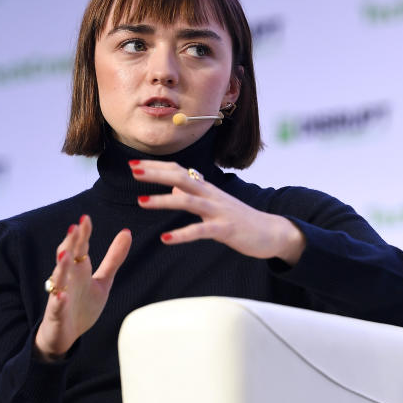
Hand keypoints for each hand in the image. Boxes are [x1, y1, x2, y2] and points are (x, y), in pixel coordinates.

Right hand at [35, 215, 130, 361]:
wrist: (66, 334)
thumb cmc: (83, 304)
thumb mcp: (103, 280)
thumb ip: (113, 258)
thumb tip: (127, 232)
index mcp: (78, 269)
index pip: (79, 247)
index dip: (83, 234)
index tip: (86, 218)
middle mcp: (68, 279)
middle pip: (66, 257)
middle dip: (70, 243)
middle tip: (74, 228)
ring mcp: (60, 295)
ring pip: (58, 278)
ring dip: (61, 267)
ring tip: (64, 255)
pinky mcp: (56, 314)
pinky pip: (56, 306)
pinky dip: (58, 301)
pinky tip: (62, 296)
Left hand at [130, 160, 305, 264]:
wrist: (271, 232)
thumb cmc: (240, 219)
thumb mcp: (214, 205)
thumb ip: (194, 196)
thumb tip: (174, 190)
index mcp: (206, 188)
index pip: (179, 171)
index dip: (157, 167)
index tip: (134, 164)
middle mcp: (211, 195)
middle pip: (181, 178)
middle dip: (155, 173)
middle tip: (132, 169)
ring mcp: (218, 211)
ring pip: (188, 201)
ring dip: (163, 201)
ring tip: (140, 202)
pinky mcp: (225, 229)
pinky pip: (200, 231)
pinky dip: (182, 235)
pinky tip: (165, 239)